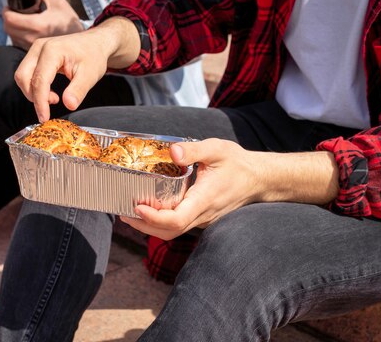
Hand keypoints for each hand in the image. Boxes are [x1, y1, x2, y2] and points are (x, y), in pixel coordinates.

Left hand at [3, 0, 83, 49]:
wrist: (80, 43)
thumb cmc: (69, 23)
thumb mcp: (57, 3)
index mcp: (37, 25)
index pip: (10, 19)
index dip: (7, 11)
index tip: (9, 6)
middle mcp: (32, 38)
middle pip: (8, 29)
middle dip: (8, 19)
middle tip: (13, 12)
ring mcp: (31, 47)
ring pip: (12, 37)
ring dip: (12, 28)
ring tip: (21, 21)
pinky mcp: (33, 54)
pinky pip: (18, 44)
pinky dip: (18, 36)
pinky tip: (26, 30)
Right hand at [15, 17, 140, 121]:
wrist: (95, 42)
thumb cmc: (93, 56)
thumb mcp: (90, 75)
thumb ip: (78, 90)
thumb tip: (69, 105)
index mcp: (52, 51)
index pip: (39, 80)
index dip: (40, 102)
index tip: (44, 118)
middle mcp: (39, 47)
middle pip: (23, 77)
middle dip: (34, 97)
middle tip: (53, 105)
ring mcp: (35, 49)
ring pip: (22, 76)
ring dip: (33, 92)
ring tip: (54, 97)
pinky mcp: (35, 54)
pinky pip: (27, 73)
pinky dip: (34, 86)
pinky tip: (50, 92)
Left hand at [120, 140, 339, 239]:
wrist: (259, 179)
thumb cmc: (238, 163)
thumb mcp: (218, 149)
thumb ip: (195, 149)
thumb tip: (173, 152)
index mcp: (205, 199)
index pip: (178, 219)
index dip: (155, 218)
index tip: (137, 208)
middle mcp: (202, 214)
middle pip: (169, 231)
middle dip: (143, 226)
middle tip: (122, 213)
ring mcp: (201, 218)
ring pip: (172, 231)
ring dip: (149, 226)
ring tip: (128, 213)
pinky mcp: (200, 217)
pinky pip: (178, 225)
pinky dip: (159, 222)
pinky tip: (146, 209)